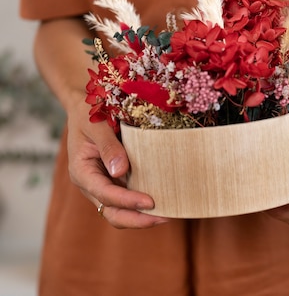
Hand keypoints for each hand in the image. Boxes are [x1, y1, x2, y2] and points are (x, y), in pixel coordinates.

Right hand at [67, 96, 168, 228]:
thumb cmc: (87, 112)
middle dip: (137, 219)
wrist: (83, 107)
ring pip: (119, 211)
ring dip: (141, 216)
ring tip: (167, 213)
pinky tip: (161, 201)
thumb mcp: (96, 124)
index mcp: (81, 172)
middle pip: (111, 213)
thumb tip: (120, 171)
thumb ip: (107, 146)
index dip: (127, 201)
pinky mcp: (113, 180)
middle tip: (164, 217)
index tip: (150, 202)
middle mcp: (90, 184)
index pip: (105, 194)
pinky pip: (126, 198)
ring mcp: (102, 184)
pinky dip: (140, 204)